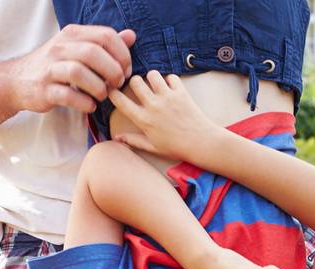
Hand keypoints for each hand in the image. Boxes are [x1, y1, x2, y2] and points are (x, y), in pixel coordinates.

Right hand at [10, 25, 136, 113]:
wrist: (17, 81)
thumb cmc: (54, 65)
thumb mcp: (77, 48)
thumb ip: (104, 43)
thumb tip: (131, 36)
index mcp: (72, 34)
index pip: (105, 36)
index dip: (122, 54)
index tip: (125, 70)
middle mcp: (60, 47)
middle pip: (94, 53)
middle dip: (112, 71)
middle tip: (116, 84)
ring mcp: (50, 68)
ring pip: (79, 72)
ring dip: (99, 87)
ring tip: (103, 95)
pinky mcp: (44, 90)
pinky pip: (68, 95)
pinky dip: (84, 103)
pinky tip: (90, 106)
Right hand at [110, 71, 225, 164]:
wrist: (201, 143)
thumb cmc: (176, 148)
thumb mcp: (152, 147)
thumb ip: (133, 140)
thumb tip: (116, 137)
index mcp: (143, 120)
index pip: (120, 101)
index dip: (113, 93)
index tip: (113, 92)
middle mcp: (153, 106)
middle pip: (135, 81)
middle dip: (134, 82)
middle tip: (139, 87)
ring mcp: (168, 97)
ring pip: (152, 74)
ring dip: (151, 78)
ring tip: (155, 85)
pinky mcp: (181, 92)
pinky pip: (171, 76)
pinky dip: (170, 80)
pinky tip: (170, 88)